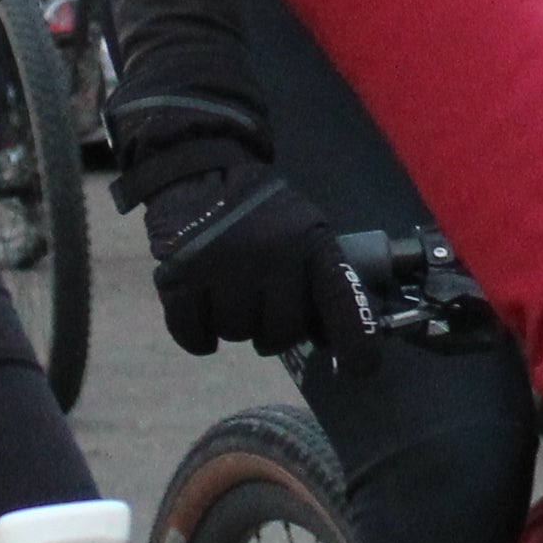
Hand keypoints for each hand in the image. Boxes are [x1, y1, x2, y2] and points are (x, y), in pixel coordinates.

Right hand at [116, 112, 373, 369]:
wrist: (200, 173)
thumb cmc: (261, 216)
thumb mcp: (304, 232)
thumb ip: (319, 280)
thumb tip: (331, 342)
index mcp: (310, 242)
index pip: (340, 299)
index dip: (355, 339)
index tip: (361, 369)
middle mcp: (273, 255)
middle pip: (281, 332)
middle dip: (272, 329)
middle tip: (261, 303)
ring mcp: (225, 267)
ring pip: (237, 334)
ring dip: (233, 323)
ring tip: (229, 290)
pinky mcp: (182, 277)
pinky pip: (196, 335)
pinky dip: (198, 335)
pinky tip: (202, 309)